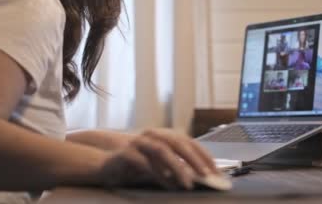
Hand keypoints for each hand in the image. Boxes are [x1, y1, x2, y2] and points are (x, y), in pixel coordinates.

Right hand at [96, 129, 217, 189]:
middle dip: (195, 159)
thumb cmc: (137, 164)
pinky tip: (166, 184)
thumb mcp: (160, 165)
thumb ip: (178, 167)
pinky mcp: (126, 154)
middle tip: (206, 175)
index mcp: (164, 136)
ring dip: (177, 167)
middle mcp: (153, 135)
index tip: (216, 170)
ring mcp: (139, 142)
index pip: (189, 142)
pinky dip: (157, 174)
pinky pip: (144, 163)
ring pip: (162, 150)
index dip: (204, 155)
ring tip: (187, 183)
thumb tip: (201, 177)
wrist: (105, 163)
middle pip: (178, 143)